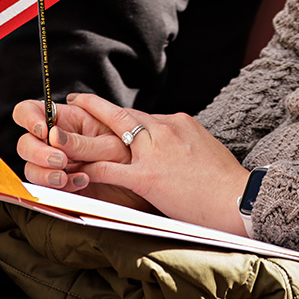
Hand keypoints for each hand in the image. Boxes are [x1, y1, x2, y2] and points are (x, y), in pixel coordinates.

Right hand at [13, 97, 147, 207]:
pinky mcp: (62, 186)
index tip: (43, 130)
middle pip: (26, 141)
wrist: (148, 189)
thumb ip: (81, 141)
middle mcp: (57, 141)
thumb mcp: (111, 145)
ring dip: (46, 172)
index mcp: (66, 120)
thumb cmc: (135, 157)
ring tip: (67, 176)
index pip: (30, 112)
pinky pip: (48, 188)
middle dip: (38, 151)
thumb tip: (54, 135)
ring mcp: (57, 164)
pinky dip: (62, 186)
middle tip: (60, 160)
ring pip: (32, 167)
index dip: (30, 118)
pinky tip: (82, 182)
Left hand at [40, 93, 251, 235]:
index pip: (143, 115)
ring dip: (81, 135)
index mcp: (179, 122)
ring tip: (58, 130)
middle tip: (75, 100)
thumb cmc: (228, 182)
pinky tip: (73, 168)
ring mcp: (155, 151)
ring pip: (110, 137)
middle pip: (121, 115)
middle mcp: (164, 129)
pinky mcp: (148, 176)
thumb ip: (185, 142)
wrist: (240, 198)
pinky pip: (110, 169)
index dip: (120, 116)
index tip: (107, 113)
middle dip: (94, 106)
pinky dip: (89, 169)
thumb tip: (177, 146)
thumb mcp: (206, 149)